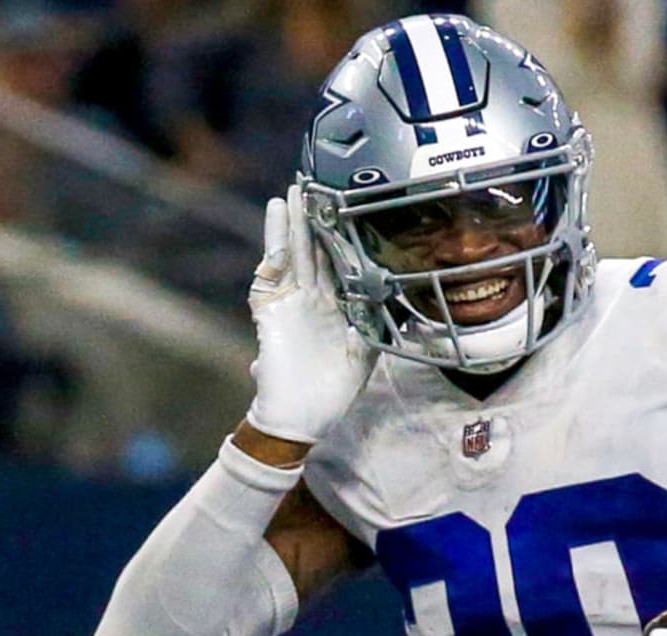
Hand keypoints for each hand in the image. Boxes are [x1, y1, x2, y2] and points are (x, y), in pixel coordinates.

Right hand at [246, 185, 376, 444]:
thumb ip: (376, 328)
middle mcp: (312, 301)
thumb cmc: (331, 394)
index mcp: (336, 310)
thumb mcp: (364, 357)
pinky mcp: (270, 310)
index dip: (342, 239)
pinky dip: (274, 244)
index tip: (348, 209)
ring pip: (292, 254)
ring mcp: (290, 303)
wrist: (300, 418)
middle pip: (313, 252)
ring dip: (292, 224)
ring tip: (292, 193)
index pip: (338, 266)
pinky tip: (277, 218)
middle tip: (315, 184)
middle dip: (313, 220)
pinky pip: (270, 272)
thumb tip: (396, 305)